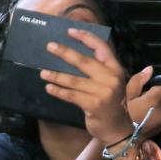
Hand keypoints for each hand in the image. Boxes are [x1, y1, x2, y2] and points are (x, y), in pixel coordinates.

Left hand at [38, 28, 132, 145]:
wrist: (117, 128)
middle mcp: (111, 78)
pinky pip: (71, 95)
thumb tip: (74, 55)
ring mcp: (102, 92)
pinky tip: (48, 87)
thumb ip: (99, 69)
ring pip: (74, 80)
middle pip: (84, 61)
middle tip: (50, 46)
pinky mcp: (93, 105)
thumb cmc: (110, 103)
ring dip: (56, 75)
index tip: (70, 31)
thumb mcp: (111, 82)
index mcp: (116, 69)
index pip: (101, 48)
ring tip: (43, 71)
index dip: (86, 38)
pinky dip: (59, 91)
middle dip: (65, 53)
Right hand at [123, 66, 160, 140]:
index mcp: (154, 100)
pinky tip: (139, 120)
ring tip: (137, 110)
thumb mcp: (123, 96)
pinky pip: (158, 117)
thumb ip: (137, 81)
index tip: (141, 90)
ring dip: (152, 106)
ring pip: (160, 107)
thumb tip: (150, 69)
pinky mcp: (158, 129)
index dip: (153, 85)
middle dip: (152, 96)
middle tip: (137, 100)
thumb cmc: (118, 117)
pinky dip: (151, 116)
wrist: (119, 142)